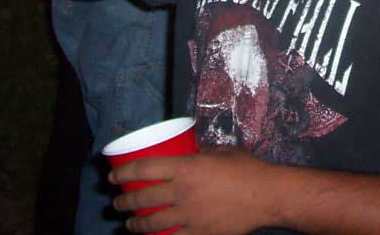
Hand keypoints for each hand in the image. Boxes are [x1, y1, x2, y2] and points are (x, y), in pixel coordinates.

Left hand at [112, 148, 273, 233]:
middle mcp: (182, 192)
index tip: (112, 176)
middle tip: (118, 203)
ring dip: (135, 223)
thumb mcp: (218, 152)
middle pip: (142, 198)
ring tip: (129, 224)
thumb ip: (198, 155)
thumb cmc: (245, 168)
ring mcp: (189, 216)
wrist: (266, 195)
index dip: (123, 172)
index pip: (144, 169)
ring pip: (152, 222)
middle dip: (124, 202)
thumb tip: (186, 155)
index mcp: (186, 167)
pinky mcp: (199, 233)